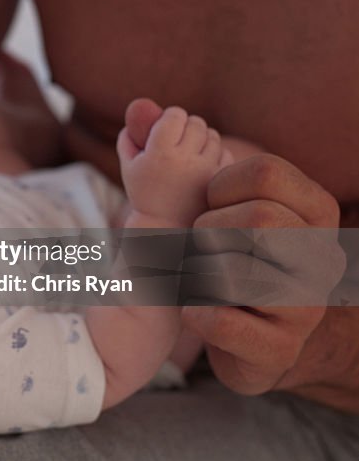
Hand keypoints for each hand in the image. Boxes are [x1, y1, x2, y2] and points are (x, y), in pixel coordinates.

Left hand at [179, 155, 346, 401]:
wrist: (246, 337)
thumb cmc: (223, 251)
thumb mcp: (203, 196)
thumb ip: (164, 148)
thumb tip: (137, 109)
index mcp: (316, 209)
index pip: (266, 172)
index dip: (220, 185)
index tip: (211, 204)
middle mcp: (323, 256)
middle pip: (257, 220)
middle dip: (209, 232)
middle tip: (200, 247)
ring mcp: (308, 307)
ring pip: (235, 272)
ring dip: (198, 273)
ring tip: (200, 279)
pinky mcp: (280, 351)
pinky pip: (217, 318)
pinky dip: (192, 310)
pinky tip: (199, 310)